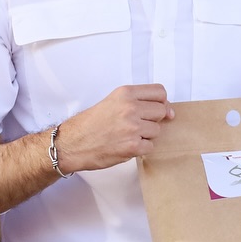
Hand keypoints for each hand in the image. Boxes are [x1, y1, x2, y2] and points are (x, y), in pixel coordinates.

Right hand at [57, 84, 173, 173]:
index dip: (162, 102)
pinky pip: (150, 147)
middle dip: (154, 120)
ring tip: (127, 136)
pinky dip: (140, 149)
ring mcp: (132, 127)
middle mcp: (130, 108)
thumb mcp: (112, 101)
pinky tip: (125, 146)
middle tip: (138, 125)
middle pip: (162, 111)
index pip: (160, 92)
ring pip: (157, 130)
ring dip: (146, 135)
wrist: (72, 144)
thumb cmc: (89, 124)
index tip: (158, 109)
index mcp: (125, 93)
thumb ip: (137, 101)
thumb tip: (168, 110)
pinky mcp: (133, 146)